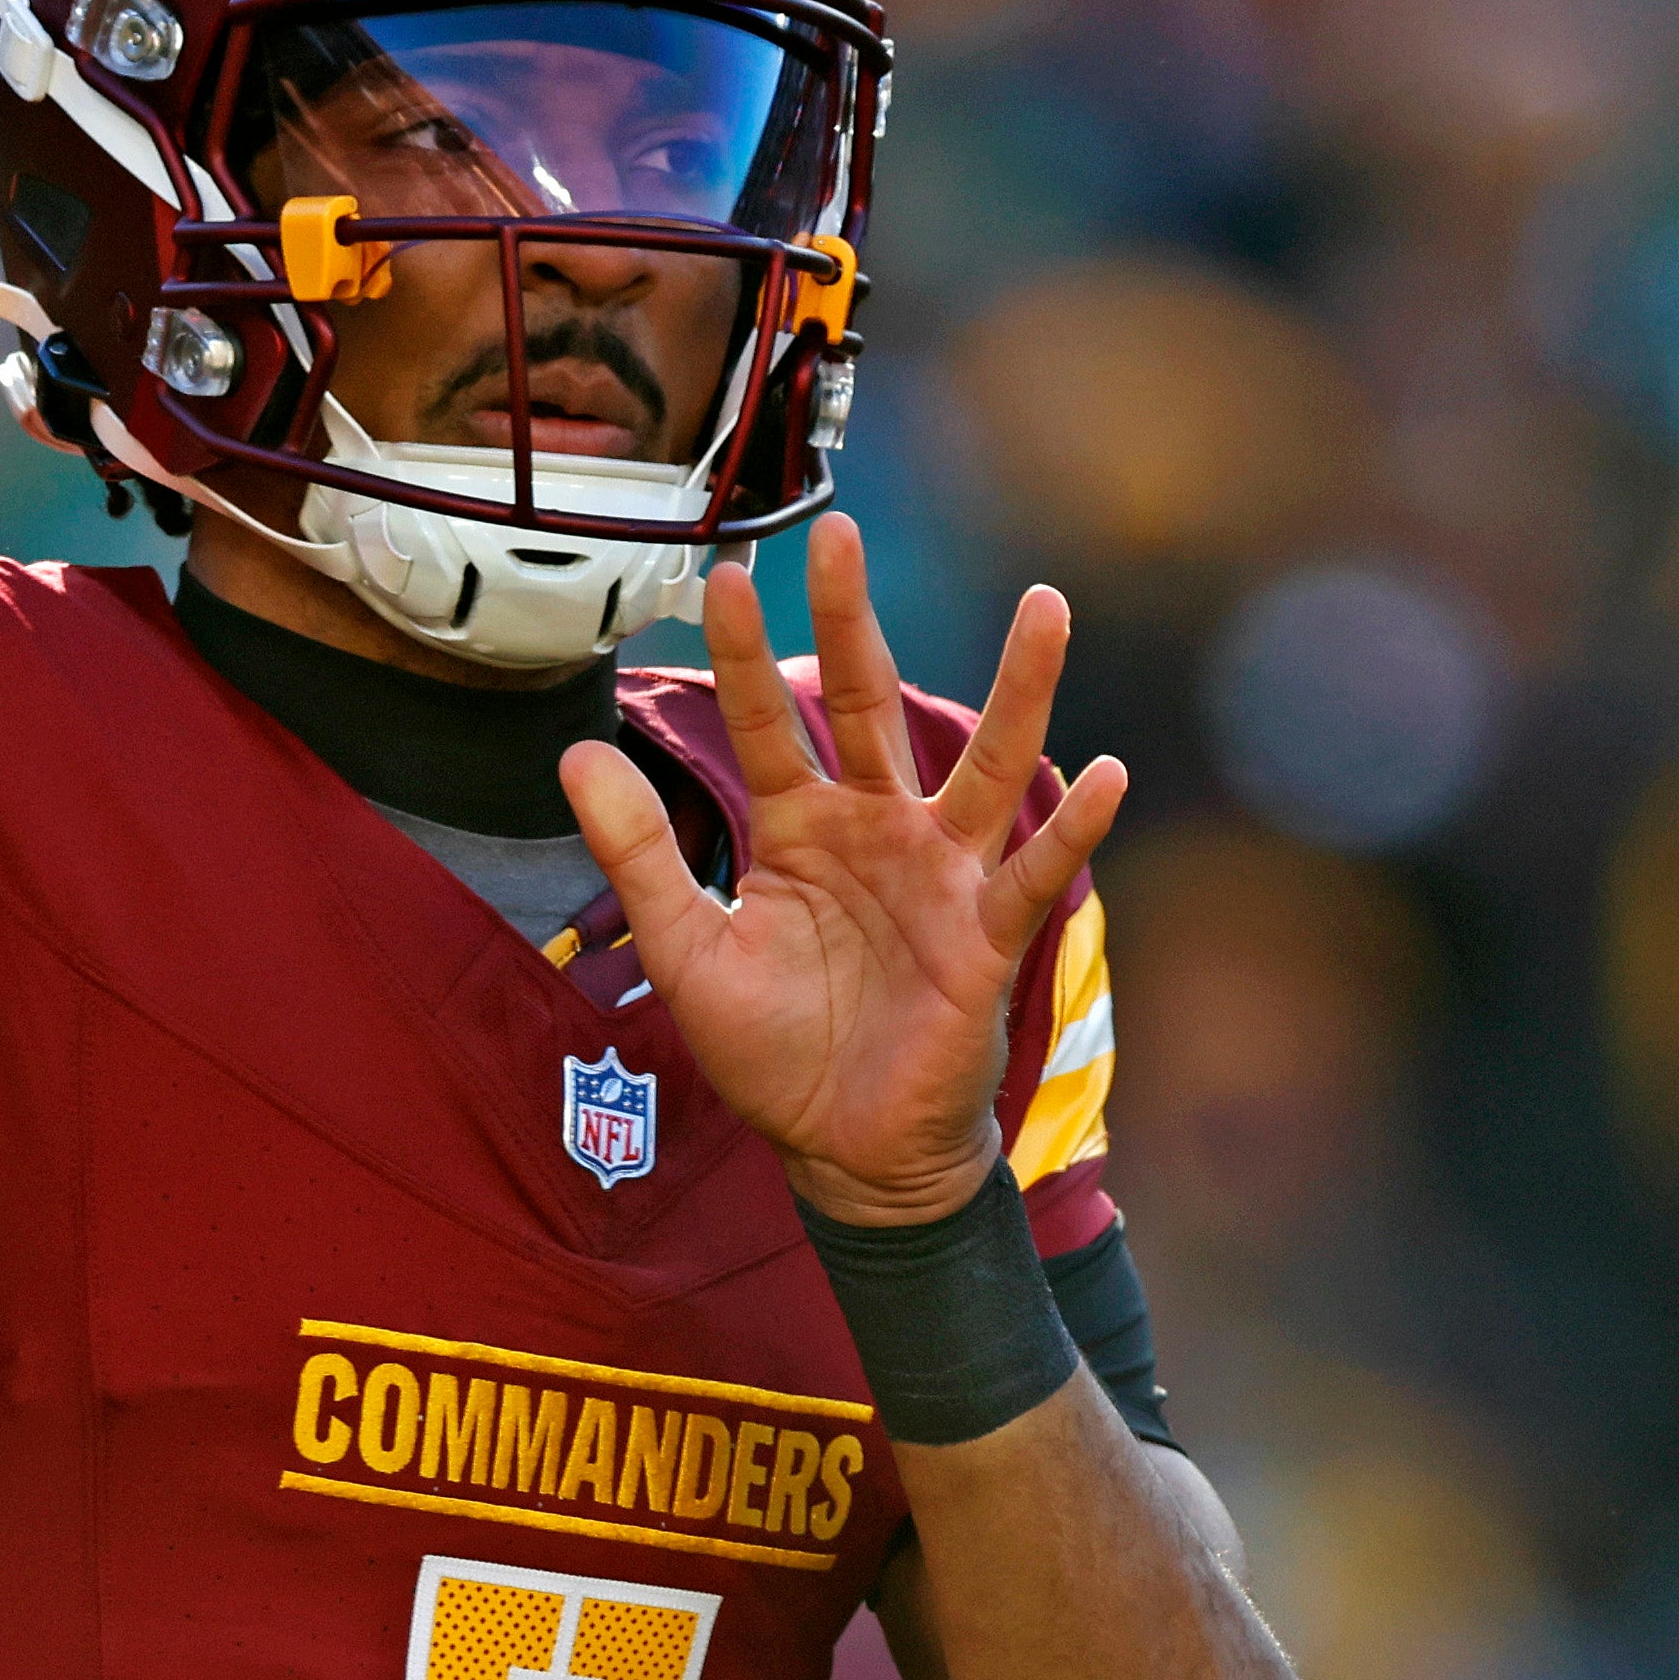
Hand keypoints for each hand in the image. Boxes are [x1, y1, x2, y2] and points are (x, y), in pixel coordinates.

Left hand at [559, 515, 1124, 1224]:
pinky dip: (1074, 827)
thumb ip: (638, 853)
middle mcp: (877, 829)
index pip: (770, 721)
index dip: (749, 655)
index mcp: (799, 828)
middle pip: (870, 704)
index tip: (728, 576)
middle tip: (840, 530)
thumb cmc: (773, 1049)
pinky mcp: (987, 935)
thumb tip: (574, 754)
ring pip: (986, 764)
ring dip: (1020, 689)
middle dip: (856, 619)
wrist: (840, 1149)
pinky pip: (1036, 871)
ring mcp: (941, 874)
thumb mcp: (685, 949)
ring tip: (1046, 605)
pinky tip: (1104, 773)